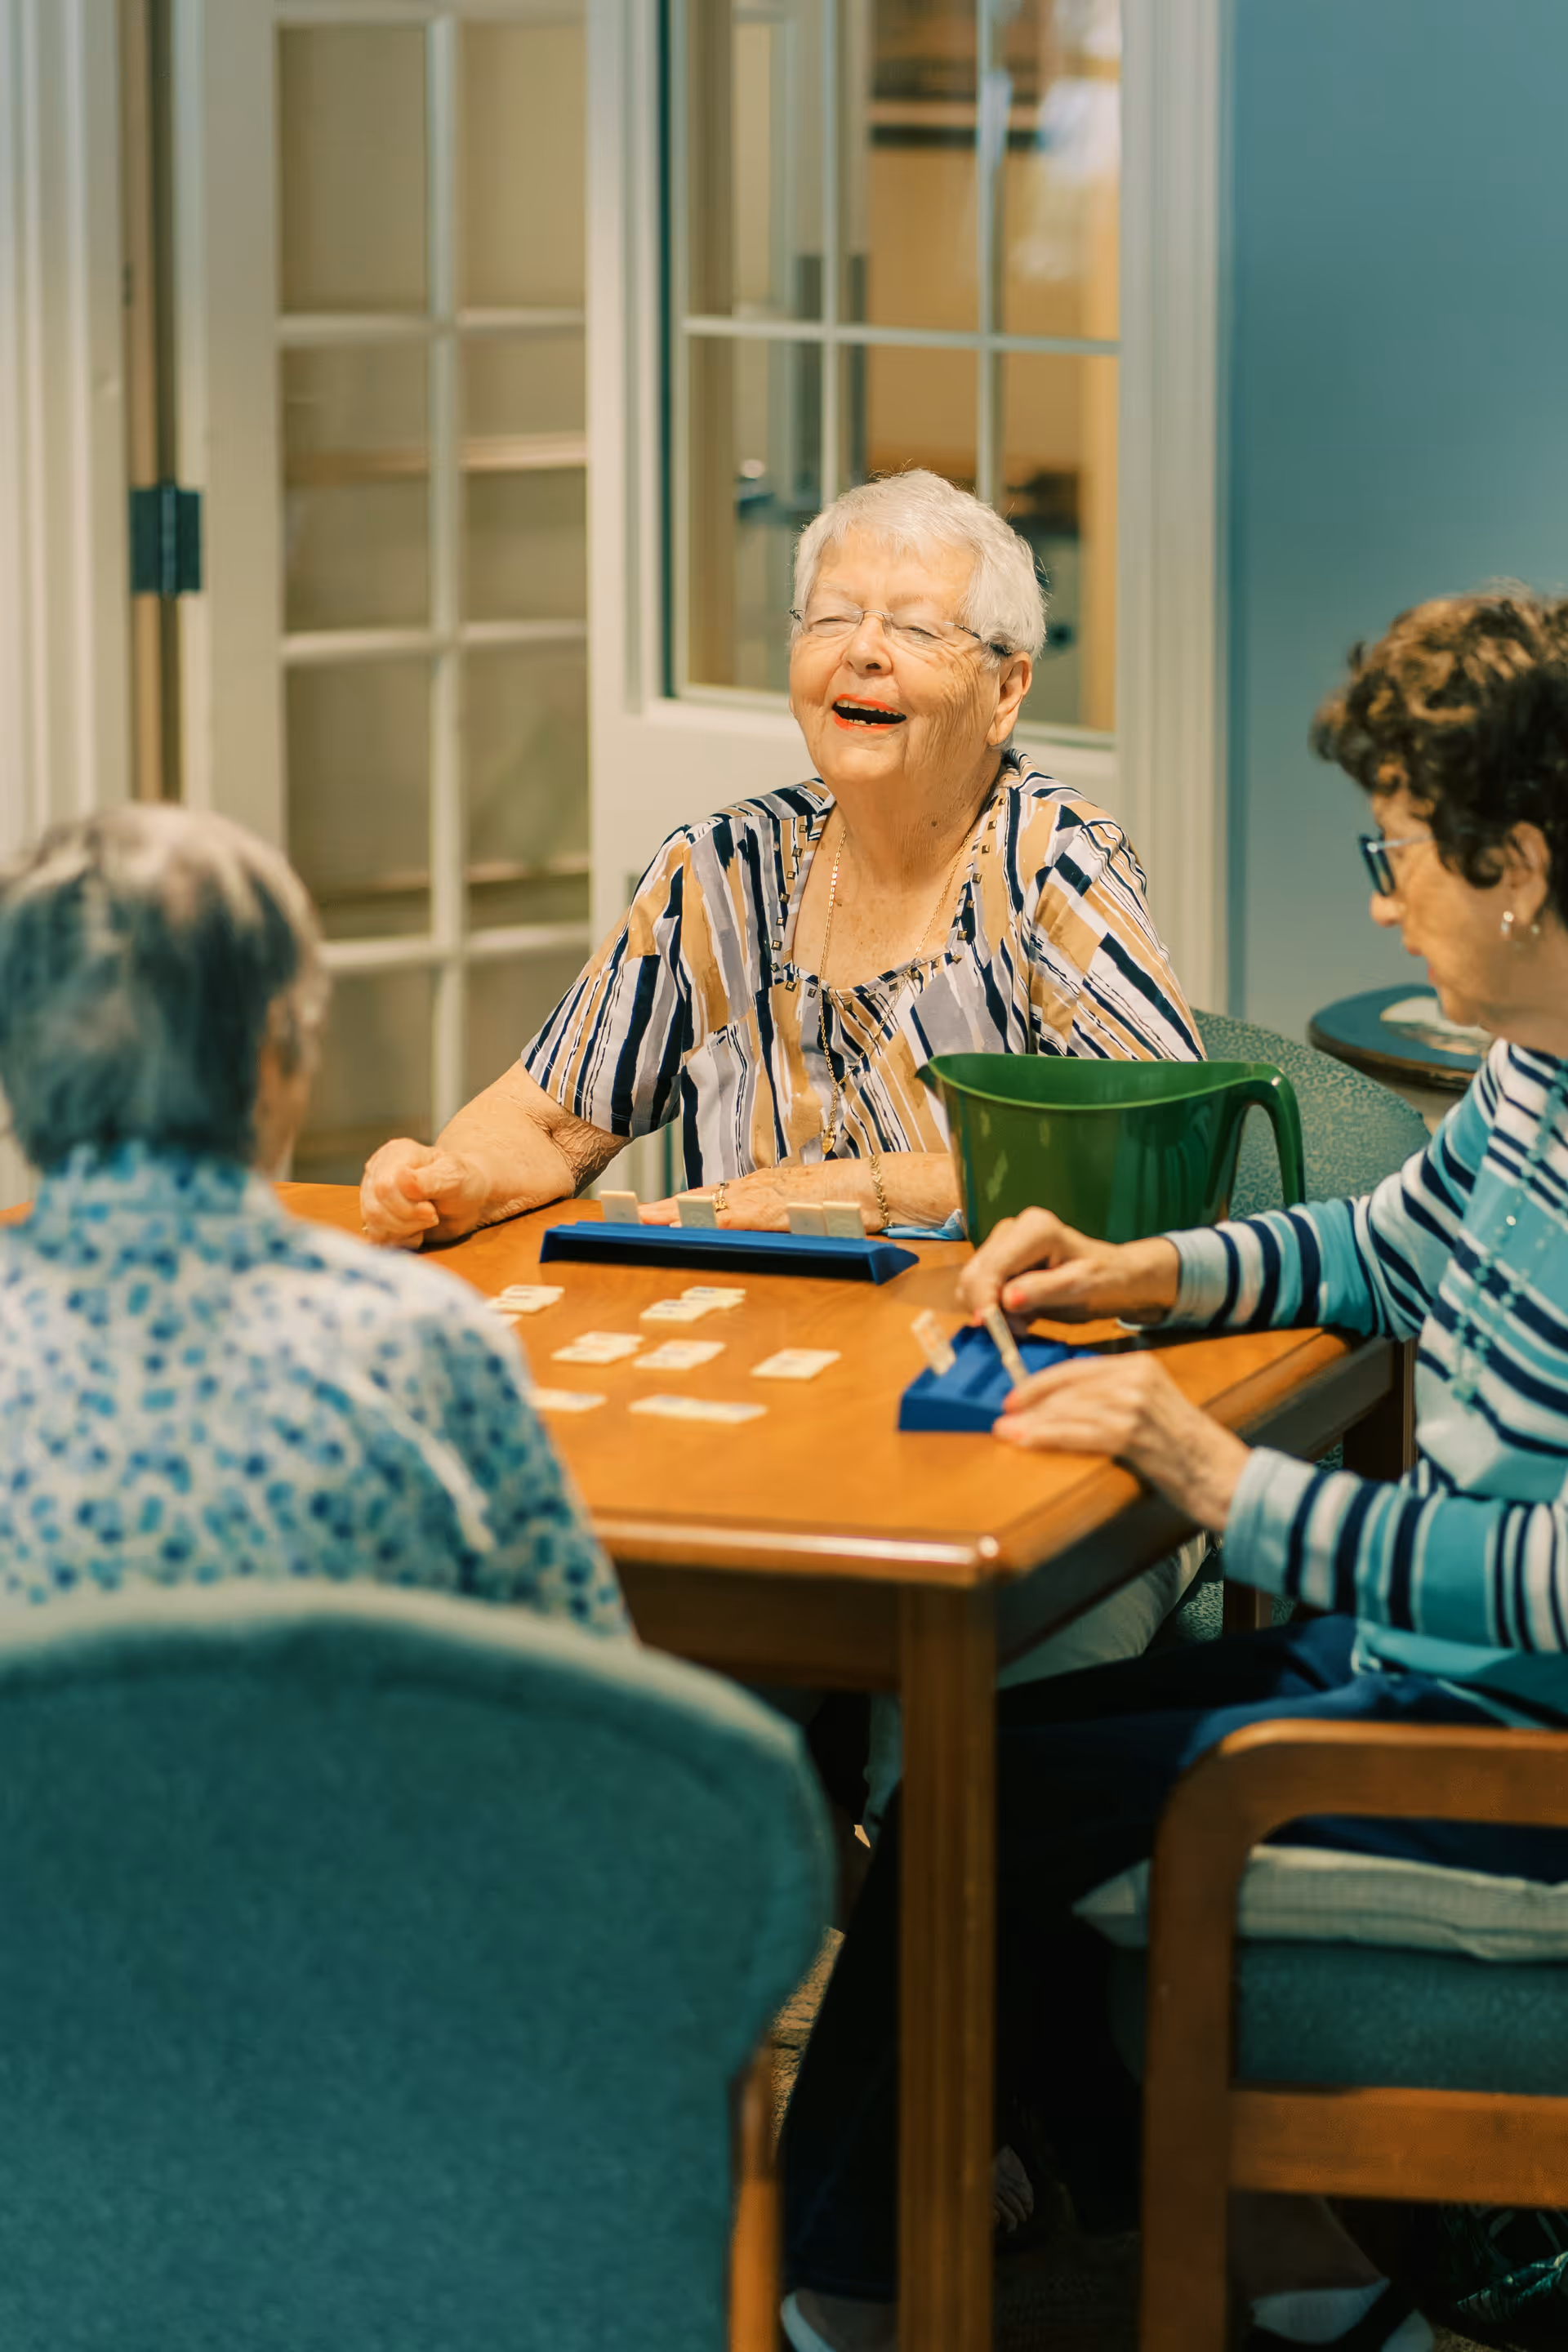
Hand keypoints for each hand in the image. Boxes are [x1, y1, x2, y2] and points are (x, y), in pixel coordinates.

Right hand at [360, 1137, 488, 1248]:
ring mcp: (373, 1194)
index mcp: (396, 1153)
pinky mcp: (375, 1216)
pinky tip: (416, 1231)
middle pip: (376, 1208)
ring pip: (374, 1224)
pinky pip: (376, 1237)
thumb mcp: (454, 1177)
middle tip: (432, 1216)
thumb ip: (428, 1180)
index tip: (432, 1210)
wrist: (469, 1199)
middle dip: (408, 1220)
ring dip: (405, 1231)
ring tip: (425, 1222)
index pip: (384, 1187)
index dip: (408, 1207)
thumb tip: (400, 1179)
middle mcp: (378, 1171)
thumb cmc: (464, 1182)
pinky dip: (399, 1240)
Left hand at [640, 1163, 879, 1231]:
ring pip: (708, 1203)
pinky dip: (703, 1220)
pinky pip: (731, 1216)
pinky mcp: (772, 1210)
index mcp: (764, 1188)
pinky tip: (682, 1225)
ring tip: (640, 1218)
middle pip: (702, 1196)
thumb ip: (784, 1219)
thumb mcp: (807, 1211)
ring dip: (672, 1211)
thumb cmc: (848, 1200)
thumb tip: (770, 1229)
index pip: (714, 1194)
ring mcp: (763, 1196)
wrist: (875, 1185)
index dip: (682, 1202)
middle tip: (631, 1212)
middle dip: (665, 1205)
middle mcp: (757, 1187)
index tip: (654, 1209)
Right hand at [957, 1207, 1180, 1325]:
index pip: (992, 1267)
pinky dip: (993, 1307)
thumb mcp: (1080, 1287)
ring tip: (1024, 1323)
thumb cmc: (1103, 1278)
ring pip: (973, 1281)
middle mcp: (1012, 1227)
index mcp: (1035, 1229)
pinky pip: (980, 1285)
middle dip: (988, 1307)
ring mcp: (1003, 1239)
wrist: (1112, 1273)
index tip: (991, 1330)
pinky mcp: (999, 1255)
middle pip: (975, 1273)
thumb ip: (1043, 1290)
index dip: (984, 1299)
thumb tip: (1006, 1299)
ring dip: (991, 1310)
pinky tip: (1020, 1314)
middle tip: (1017, 1332)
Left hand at [994, 1351, 1249, 1531]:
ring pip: (1069, 1408)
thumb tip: (1067, 1405)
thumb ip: (1115, 1398)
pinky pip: (1077, 1432)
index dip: (1041, 1383)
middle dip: (1031, 1402)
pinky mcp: (1132, 1433)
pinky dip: (1045, 1436)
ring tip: (1006, 1432)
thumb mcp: (1152, 1410)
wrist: (1226, 1478)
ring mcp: (1135, 1403)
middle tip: (1004, 1416)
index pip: (1077, 1367)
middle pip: (1068, 1386)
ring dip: (1032, 1422)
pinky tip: (1025, 1441)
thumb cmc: (1187, 1451)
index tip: (1015, 1396)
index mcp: (1140, 1365)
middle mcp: (1137, 1377)